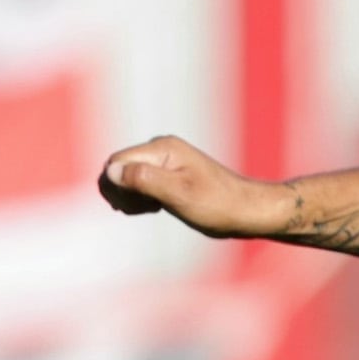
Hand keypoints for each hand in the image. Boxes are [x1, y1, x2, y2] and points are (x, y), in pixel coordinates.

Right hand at [98, 135, 284, 237]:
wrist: (248, 211)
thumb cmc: (218, 204)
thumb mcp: (178, 194)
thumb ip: (144, 179)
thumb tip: (110, 170)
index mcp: (162, 148)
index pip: (116, 162)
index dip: (115, 186)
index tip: (133, 207)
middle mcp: (161, 149)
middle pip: (119, 168)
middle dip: (122, 191)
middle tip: (144, 209)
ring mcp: (166, 162)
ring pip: (128, 177)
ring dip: (131, 196)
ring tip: (152, 209)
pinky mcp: (170, 175)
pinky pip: (141, 183)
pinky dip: (141, 198)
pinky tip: (155, 208)